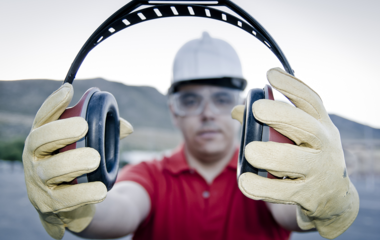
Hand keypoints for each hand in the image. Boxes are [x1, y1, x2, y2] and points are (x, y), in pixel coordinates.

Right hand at [22, 83, 132, 238]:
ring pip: (50, 170)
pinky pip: (65, 199)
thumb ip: (106, 135)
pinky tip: (101, 190)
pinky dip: (84, 193)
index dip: (53, 104)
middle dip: (60, 131)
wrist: (71, 206)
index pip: (43, 119)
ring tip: (95, 159)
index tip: (70, 90)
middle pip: (39, 140)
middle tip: (84, 126)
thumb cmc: (79, 168)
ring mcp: (38, 183)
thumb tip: (126, 127)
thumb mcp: (90, 148)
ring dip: (73, 162)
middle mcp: (34, 158)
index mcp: (43, 140)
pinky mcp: (49, 205)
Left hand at [232, 68, 358, 238]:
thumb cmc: (308, 156)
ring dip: (270, 155)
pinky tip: (245, 181)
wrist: (333, 197)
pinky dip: (261, 187)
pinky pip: (283, 192)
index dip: (291, 86)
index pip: (311, 101)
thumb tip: (236, 110)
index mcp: (322, 125)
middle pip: (307, 127)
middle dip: (282, 115)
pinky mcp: (308, 195)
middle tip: (257, 109)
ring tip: (249, 151)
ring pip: (295, 161)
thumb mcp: (297, 136)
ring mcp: (319, 171)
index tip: (270, 74)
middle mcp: (325, 145)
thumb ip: (269, 121)